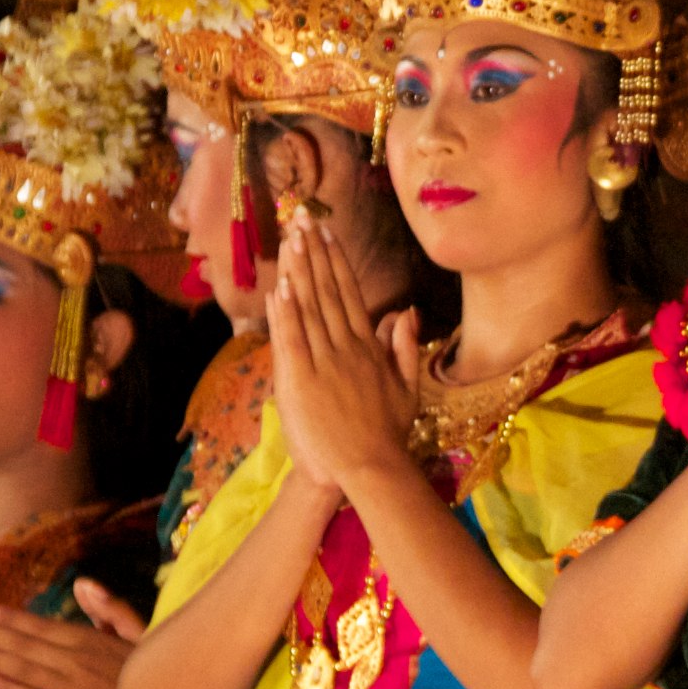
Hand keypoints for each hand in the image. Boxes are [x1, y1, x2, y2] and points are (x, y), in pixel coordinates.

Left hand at [269, 218, 420, 497]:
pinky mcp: (301, 382)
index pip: (349, 294)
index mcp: (369, 347)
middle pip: (327, 292)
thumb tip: (406, 312)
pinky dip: (286, 314)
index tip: (326, 233)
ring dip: (298, 272)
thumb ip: (404, 346)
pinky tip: (280, 287)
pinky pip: (293, 341)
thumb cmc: (386, 432)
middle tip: (302, 220)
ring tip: (290, 240)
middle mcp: (346, 348)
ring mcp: (324, 363)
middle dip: (314, 254)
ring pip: (309, 309)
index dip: (336, 261)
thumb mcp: (407, 386)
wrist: (370, 468)